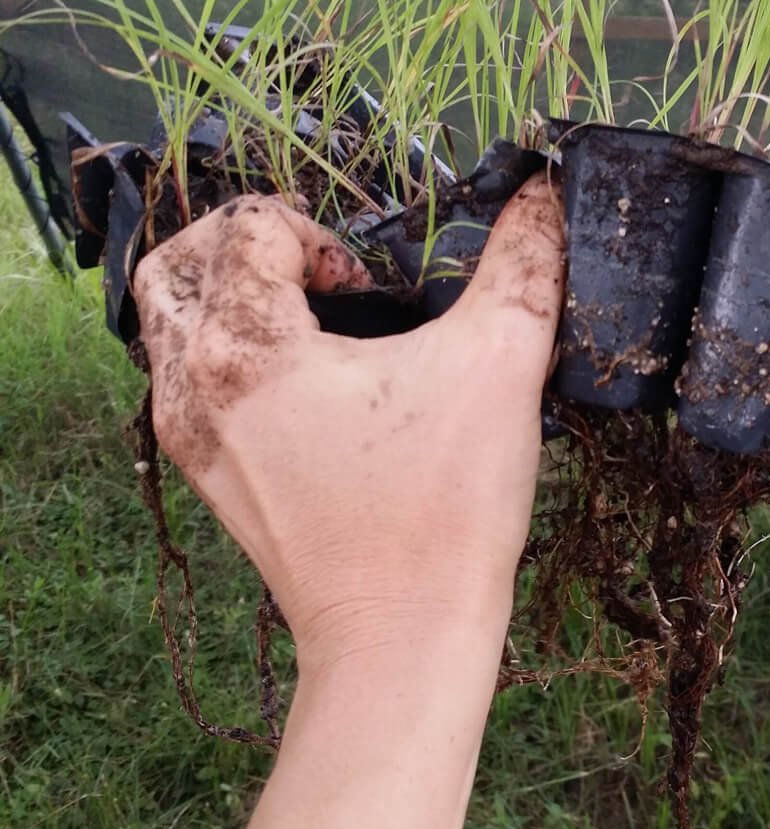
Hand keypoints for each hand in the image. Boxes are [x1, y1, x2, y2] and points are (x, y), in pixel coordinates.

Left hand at [133, 180, 563, 674]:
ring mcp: (189, 435)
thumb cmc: (444, 507)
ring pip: (166, 323)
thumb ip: (526, 262)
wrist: (404, 636)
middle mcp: (193, 384)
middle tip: (315, 272)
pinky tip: (300, 376)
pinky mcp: (207, 473)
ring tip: (305, 315)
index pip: (247, 226)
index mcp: (247, 345)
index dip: (318, 235)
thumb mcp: (501, 364)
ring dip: (225, 293)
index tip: (371, 289)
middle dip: (242, 243)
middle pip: (173, 263)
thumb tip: (544, 192)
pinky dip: (222, 349)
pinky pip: (182, 378)